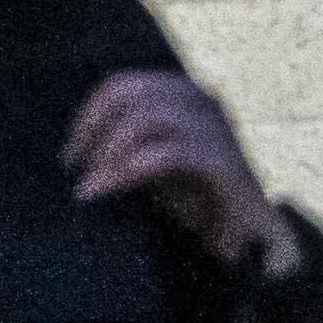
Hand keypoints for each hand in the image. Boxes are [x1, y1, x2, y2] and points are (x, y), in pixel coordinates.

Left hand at [68, 65, 295, 274]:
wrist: (252, 237)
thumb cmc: (199, 200)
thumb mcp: (155, 165)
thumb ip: (128, 145)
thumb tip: (81, 144)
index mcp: (185, 95)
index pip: (123, 85)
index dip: (89, 114)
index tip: (71, 151)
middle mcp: (202, 101)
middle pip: (129, 94)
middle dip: (92, 128)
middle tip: (74, 165)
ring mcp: (216, 127)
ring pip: (144, 119)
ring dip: (107, 152)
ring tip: (88, 183)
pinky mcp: (224, 160)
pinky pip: (165, 154)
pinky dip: (126, 170)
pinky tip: (105, 188)